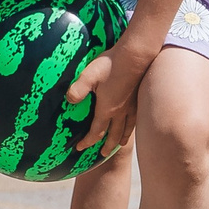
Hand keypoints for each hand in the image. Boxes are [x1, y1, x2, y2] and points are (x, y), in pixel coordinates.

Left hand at [67, 32, 158, 156]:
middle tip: (102, 154)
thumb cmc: (111, 64)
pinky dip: (132, 126)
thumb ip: (78, 90)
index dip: (88, 142)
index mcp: (107, 109)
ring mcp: (132, 105)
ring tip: (120, 144)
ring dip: (122, 138)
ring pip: (127, 128)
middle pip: (113, 134)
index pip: (96, 131)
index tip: (80, 148)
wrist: (136, 55)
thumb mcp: (89, 76)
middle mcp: (120, 111)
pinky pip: (136, 119)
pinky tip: (132, 124)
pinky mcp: (139, 98)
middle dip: (106, 145)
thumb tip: (69, 101)